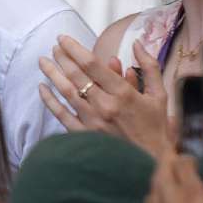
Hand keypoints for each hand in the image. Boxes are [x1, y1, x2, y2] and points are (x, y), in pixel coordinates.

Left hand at [39, 36, 172, 153]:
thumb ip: (149, 67)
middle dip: (62, 58)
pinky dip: (50, 100)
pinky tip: (42, 88)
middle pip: (76, 76)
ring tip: (43, 61)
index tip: (64, 39)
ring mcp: (92, 121)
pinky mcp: (84, 135)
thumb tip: (138, 43)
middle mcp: (105, 105)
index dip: (75, 49)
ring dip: (52, 74)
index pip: (92, 65)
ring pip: (66, 92)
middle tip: (53, 46)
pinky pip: (61, 115)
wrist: (150, 163)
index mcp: (123, 93)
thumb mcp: (159, 95)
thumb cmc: (156, 128)